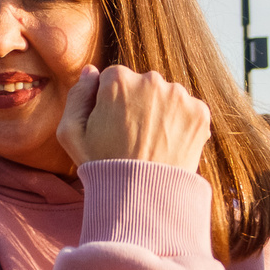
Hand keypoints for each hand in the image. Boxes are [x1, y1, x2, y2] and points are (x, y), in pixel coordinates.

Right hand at [55, 65, 211, 171]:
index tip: (111, 126)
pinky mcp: (200, 112)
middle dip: (138, 104)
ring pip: (167, 96)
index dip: (110, 103)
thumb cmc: (101, 166)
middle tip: (132, 138)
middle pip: (142, 85)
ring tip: (151, 144)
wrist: (142, 198)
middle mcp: (151, 79)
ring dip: (161, 112)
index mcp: (118, 79)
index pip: (113, 79)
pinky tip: (168, 145)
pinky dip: (181, 124)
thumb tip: (91, 71)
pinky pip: (188, 110)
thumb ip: (77, 96)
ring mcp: (179, 95)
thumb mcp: (70, 132)